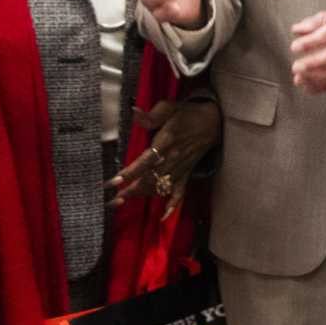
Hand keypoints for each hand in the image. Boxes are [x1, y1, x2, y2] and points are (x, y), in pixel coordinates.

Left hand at [107, 99, 221, 217]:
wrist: (214, 122)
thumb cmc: (188, 114)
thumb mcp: (170, 107)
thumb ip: (152, 114)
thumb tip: (133, 112)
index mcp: (168, 140)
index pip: (147, 160)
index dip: (131, 172)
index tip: (115, 180)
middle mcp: (173, 158)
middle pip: (151, 178)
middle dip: (131, 189)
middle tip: (112, 198)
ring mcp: (180, 168)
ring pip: (160, 186)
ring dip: (142, 196)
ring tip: (122, 202)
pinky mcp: (186, 174)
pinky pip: (180, 192)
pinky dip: (173, 205)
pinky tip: (163, 217)